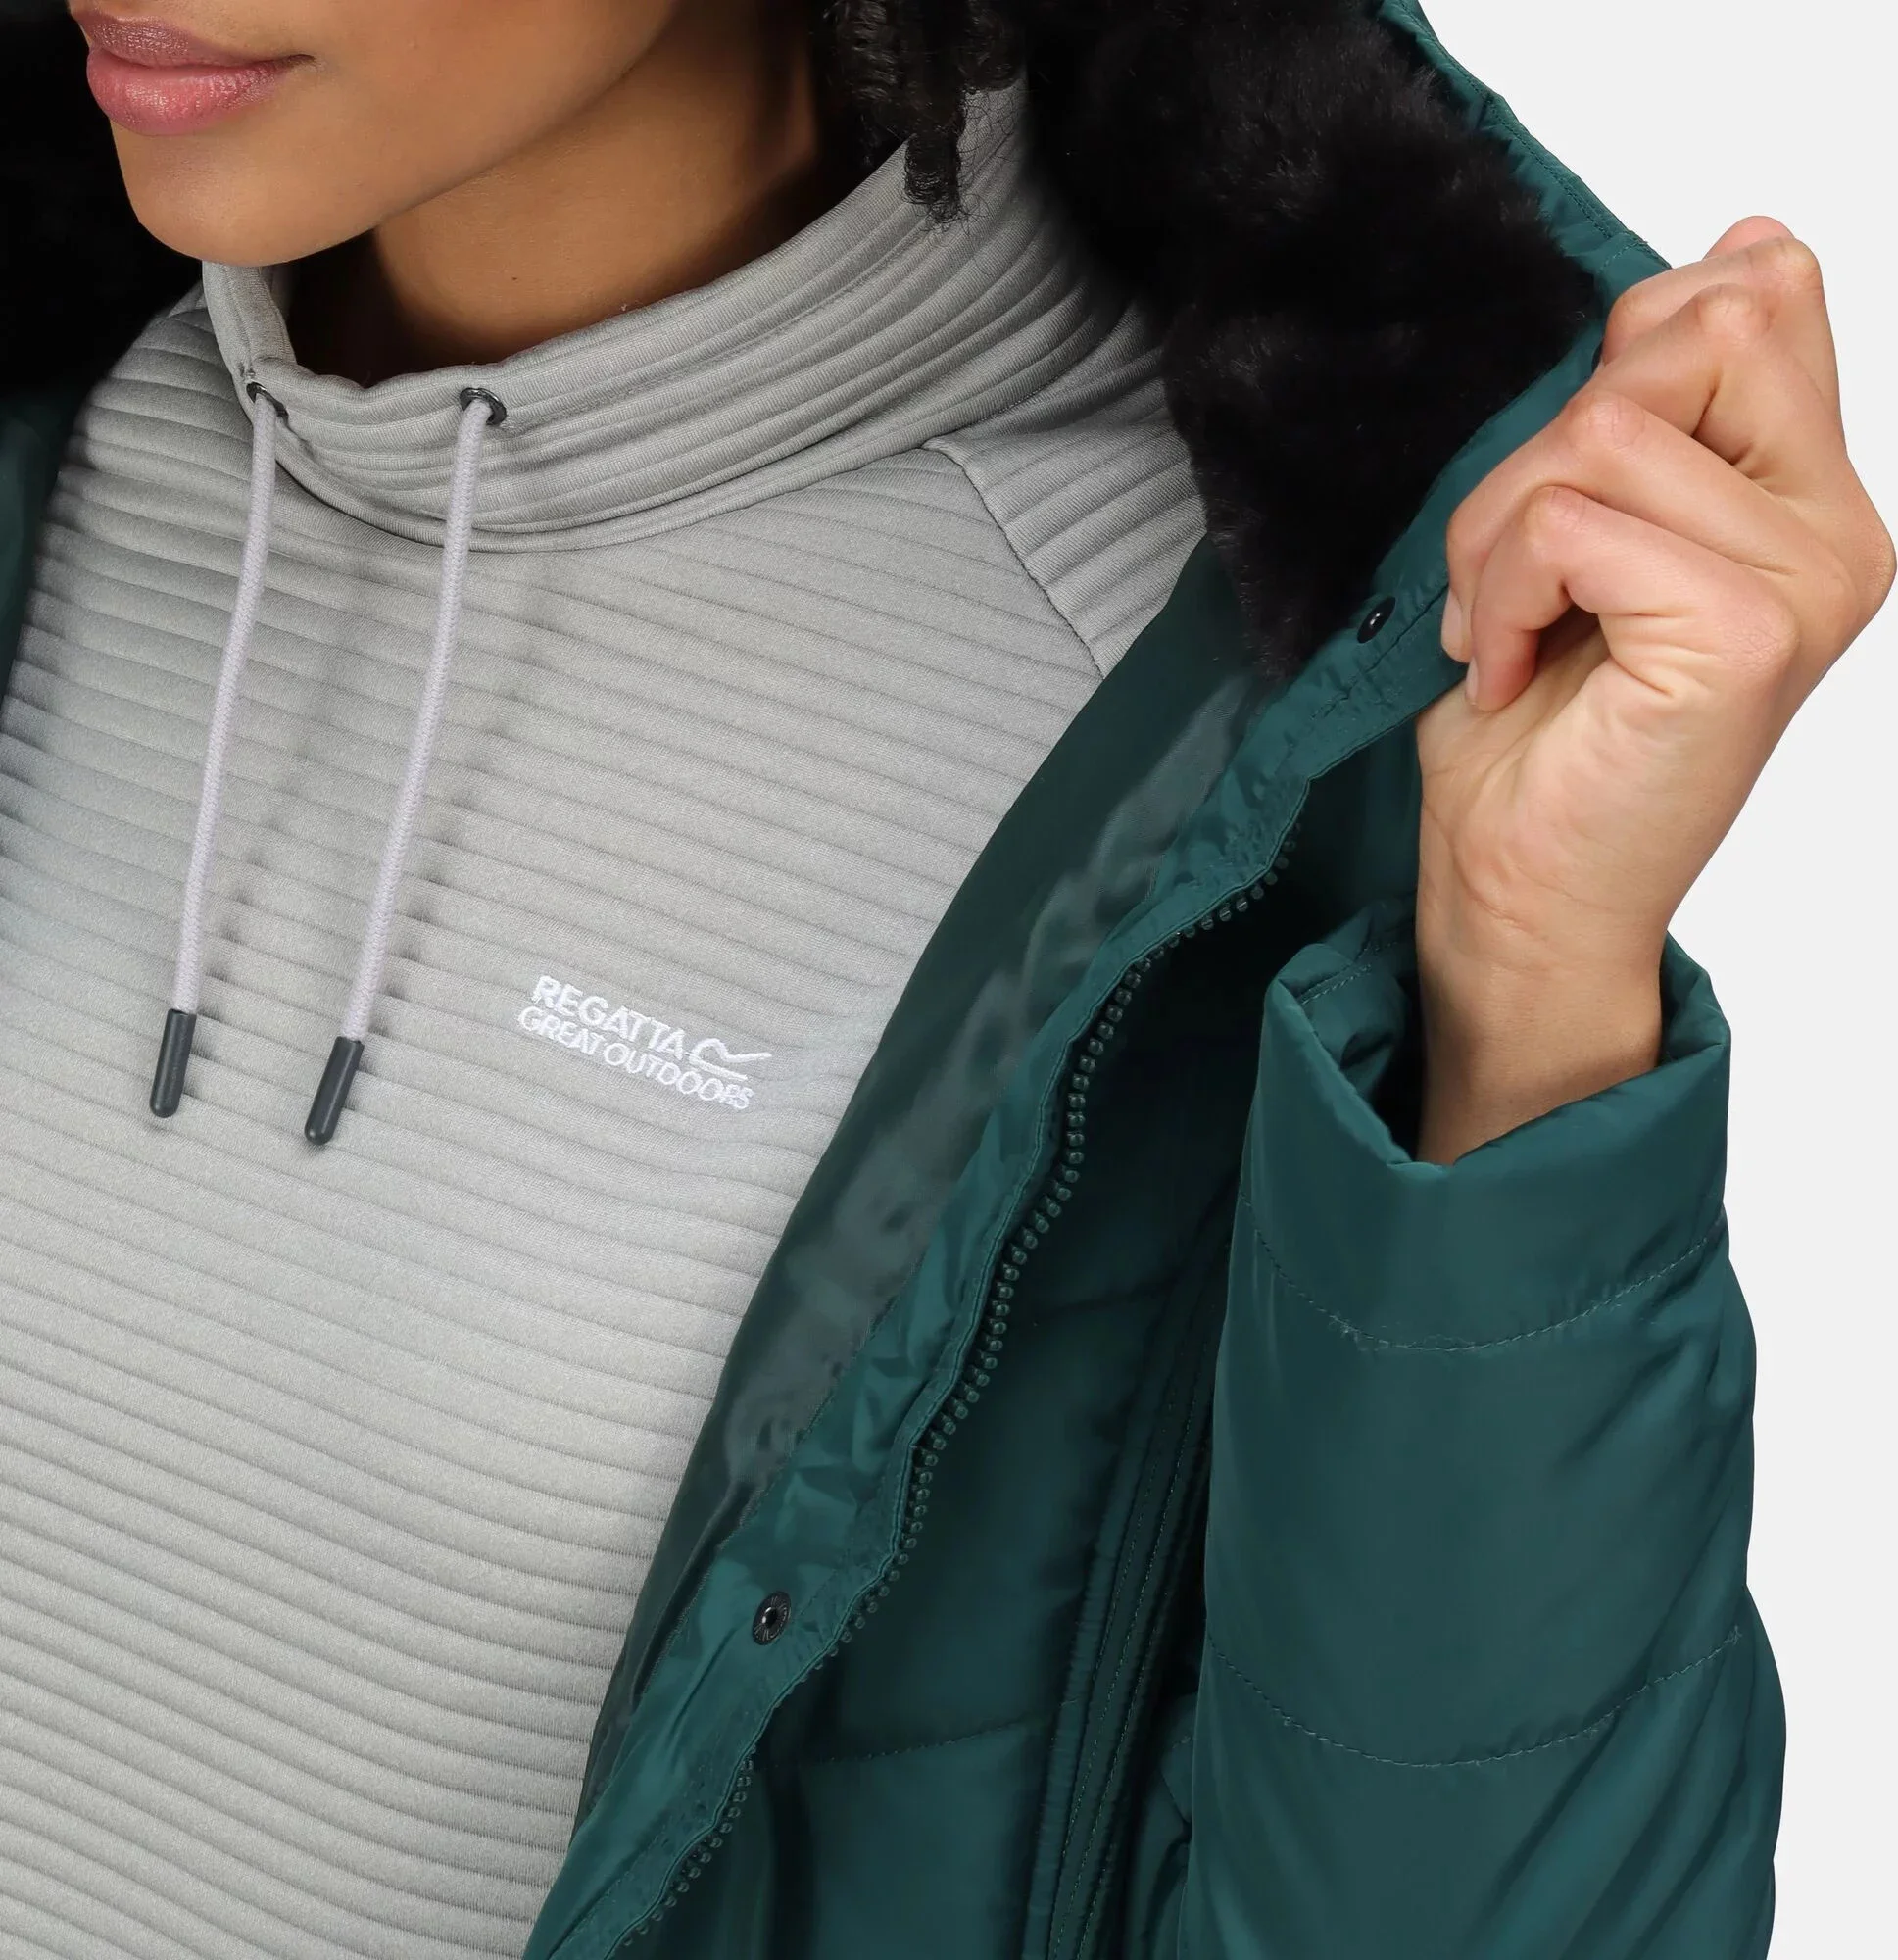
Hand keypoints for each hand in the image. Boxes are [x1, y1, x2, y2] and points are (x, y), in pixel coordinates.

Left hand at [1414, 219, 1892, 1162]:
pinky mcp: (1745, 631)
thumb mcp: (1588, 533)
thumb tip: (1746, 244)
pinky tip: (1508, 670)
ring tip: (1499, 627)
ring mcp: (1808, 578)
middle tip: (1509, 571)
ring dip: (1498, 534)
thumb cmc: (1542, 734)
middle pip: (1696, 327)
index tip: (1563, 498)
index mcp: (1812, 493)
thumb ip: (1661, 408)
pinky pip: (1572, 520)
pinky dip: (1498, 591)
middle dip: (1547, 444)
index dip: (1620, 356)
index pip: (1759, 296)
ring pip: (1608, 430)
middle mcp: (1841, 529)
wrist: (1523, 891)